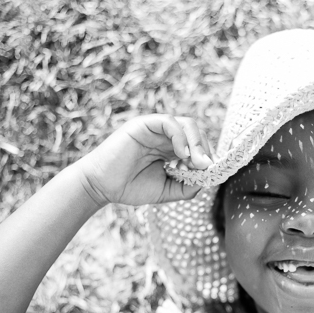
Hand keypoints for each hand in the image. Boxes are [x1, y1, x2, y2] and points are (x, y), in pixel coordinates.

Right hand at [76, 114, 212, 206]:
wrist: (102, 186)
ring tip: (198, 161)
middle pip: (196, 133)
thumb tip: (207, 179)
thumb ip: (187, 186)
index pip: (198, 146)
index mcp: (171, 149)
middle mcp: (165, 137)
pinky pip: (168, 122)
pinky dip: (180, 136)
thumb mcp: (166, 190)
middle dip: (205, 149)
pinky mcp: (143, 124)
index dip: (207, 157)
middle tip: (207, 167)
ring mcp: (154, 129)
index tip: (211, 173)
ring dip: (197, 142)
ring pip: (186, 124)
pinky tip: (182, 154)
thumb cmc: (130, 187)